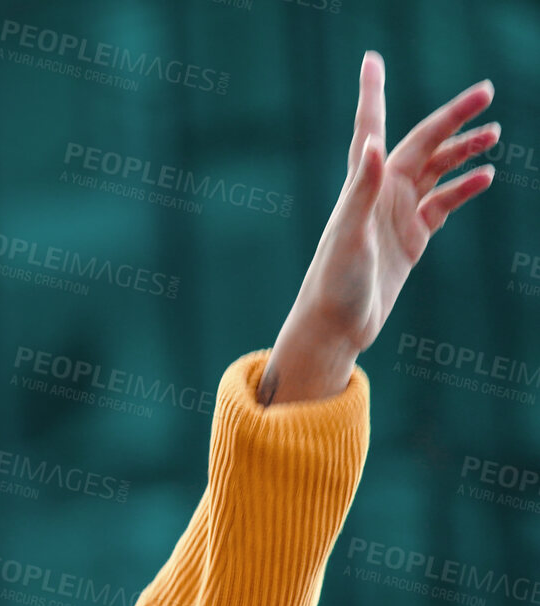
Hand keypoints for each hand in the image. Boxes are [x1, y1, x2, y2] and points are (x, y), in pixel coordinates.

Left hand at [266, 51, 497, 403]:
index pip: (371, 127)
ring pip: (437, 170)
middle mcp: (379, 193)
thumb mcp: (349, 235)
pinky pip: (444, 203)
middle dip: (452, 117)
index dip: (373, 92)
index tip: (372, 59)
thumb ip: (362, 190)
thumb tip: (372, 142)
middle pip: (421, 143)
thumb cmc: (334, 282)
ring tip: (494, 134)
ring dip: (463, 150)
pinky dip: (464, 188)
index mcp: (361, 186)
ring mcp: (397, 214)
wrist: (336, 326)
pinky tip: (485, 176)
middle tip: (486, 92)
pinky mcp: (412, 237)